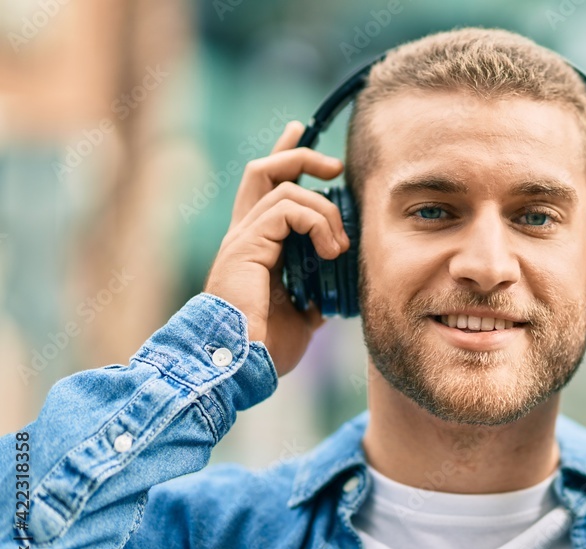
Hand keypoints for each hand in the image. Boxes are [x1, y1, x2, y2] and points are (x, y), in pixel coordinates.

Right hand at [204, 121, 348, 376]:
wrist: (238, 366)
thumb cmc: (264, 348)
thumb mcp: (301, 317)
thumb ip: (313, 294)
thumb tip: (335, 291)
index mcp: (254, 249)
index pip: (265, 191)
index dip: (285, 160)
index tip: (306, 140)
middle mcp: (244, 236)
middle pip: (264, 171)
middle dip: (300, 155)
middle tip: (335, 166)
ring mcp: (243, 237)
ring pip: (285, 187)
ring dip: (325, 210)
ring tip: (340, 246)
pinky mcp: (248, 244)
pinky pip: (289, 208)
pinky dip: (318, 222)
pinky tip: (330, 251)